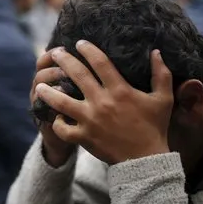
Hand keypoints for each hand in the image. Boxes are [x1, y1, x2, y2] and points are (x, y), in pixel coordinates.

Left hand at [35, 41, 172, 164]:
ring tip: (39, 85)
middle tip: (56, 52)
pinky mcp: (84, 137)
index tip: (79, 43)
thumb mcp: (163, 99)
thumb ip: (161, 73)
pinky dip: (57, 123)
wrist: (145, 160)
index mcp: (120, 90)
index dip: (88, 50)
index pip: (100, 62)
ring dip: (48, 92)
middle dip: (64, 60)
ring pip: (61, 102)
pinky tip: (56, 117)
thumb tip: (156, 51)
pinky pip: (63, 129)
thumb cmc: (154, 127)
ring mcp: (90, 120)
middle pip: (77, 75)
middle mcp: (102, 102)